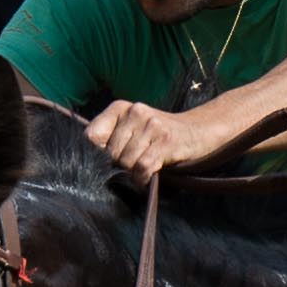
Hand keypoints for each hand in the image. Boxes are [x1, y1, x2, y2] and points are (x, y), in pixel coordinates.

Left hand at [85, 100, 212, 181]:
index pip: (91, 136)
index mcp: (120, 107)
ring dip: (133, 174)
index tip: (108, 162)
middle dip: (118, 167)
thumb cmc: (158, 136)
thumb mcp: (132, 129)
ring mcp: (151, 125)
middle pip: (110, 153)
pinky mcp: (166, 141)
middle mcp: (134, 112)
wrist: (197, 131)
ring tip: (143, 170)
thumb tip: (89, 163)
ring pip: (126, 162)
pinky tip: (148, 177)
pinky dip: (143, 179)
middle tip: (132, 167)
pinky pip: (143, 167)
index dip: (95, 155)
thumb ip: (110, 140)